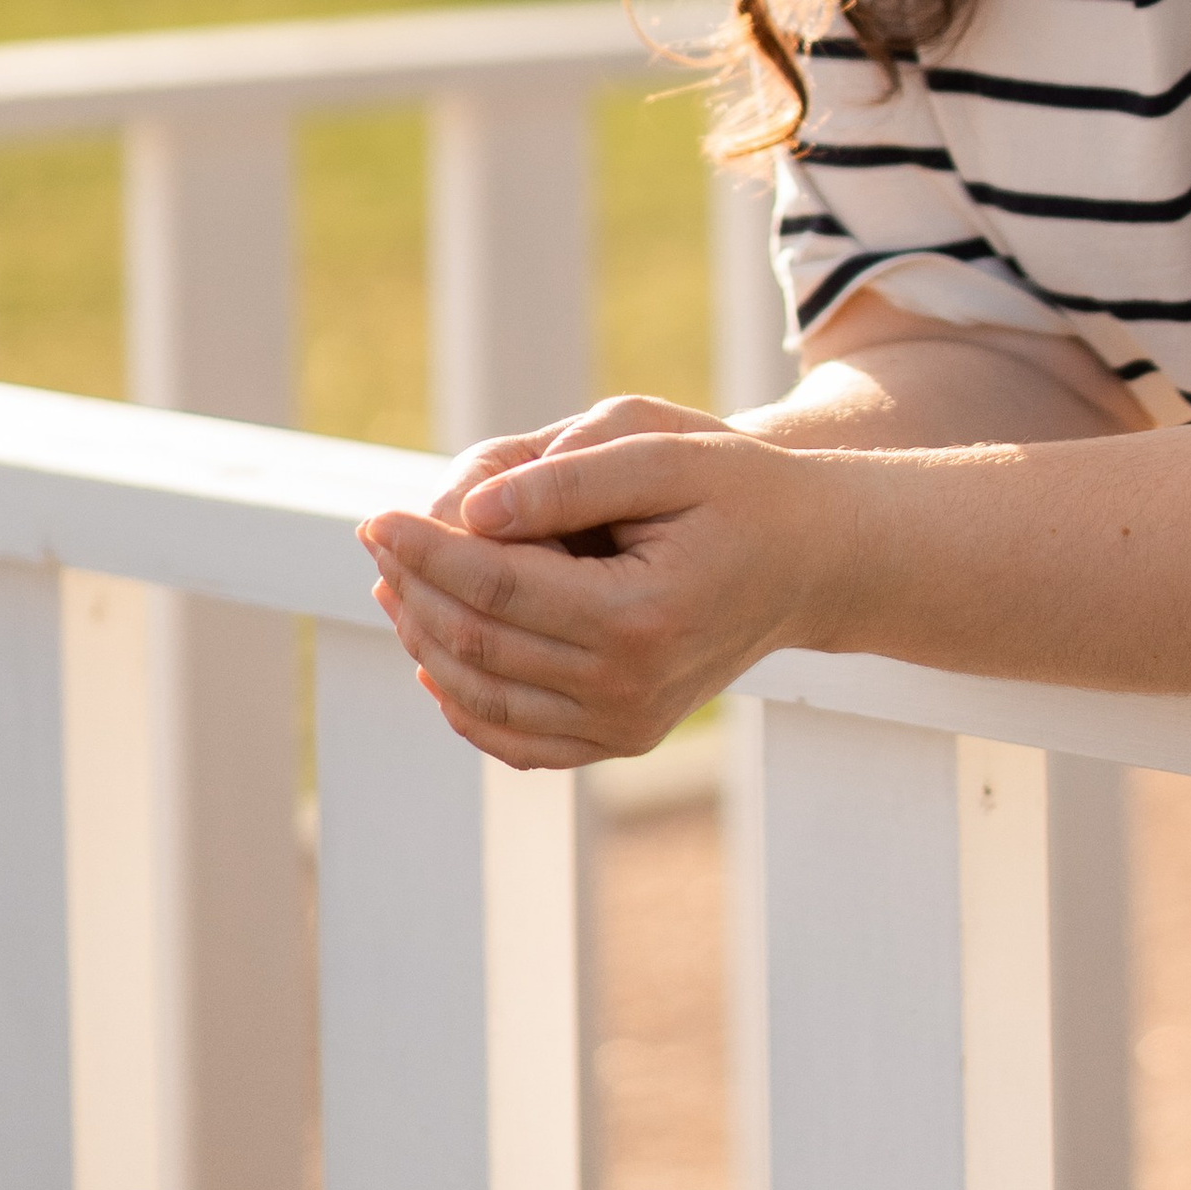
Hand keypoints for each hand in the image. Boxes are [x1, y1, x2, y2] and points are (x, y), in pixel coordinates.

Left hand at [359, 415, 843, 769]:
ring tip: (394, 582)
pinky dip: (462, 700)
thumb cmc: (740, 490)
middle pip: (478, 643)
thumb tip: (470, 510)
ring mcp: (625, 725)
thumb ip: (570, 477)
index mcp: (640, 616)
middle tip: (380, 537)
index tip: (376, 515)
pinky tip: (432, 651)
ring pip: (482, 696)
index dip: (425, 549)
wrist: (814, 561)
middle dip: (414, 586)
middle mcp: (629, 689)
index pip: (497, 586)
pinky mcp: (620, 737)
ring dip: (424, 637)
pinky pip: (515, 738)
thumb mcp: (667, 452)